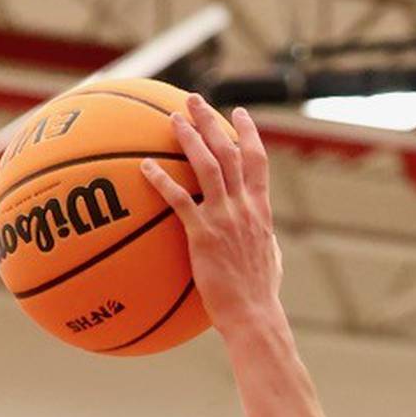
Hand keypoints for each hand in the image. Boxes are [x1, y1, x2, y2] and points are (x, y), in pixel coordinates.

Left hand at [141, 97, 281, 338]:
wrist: (253, 316)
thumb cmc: (259, 296)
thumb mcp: (270, 260)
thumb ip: (263, 239)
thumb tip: (262, 236)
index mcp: (260, 210)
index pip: (257, 161)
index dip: (248, 133)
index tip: (238, 113)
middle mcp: (244, 207)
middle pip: (229, 151)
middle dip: (211, 121)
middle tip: (193, 101)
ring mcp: (225, 219)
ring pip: (207, 166)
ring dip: (189, 138)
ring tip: (172, 119)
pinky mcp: (204, 236)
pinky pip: (179, 200)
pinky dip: (162, 180)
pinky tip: (145, 168)